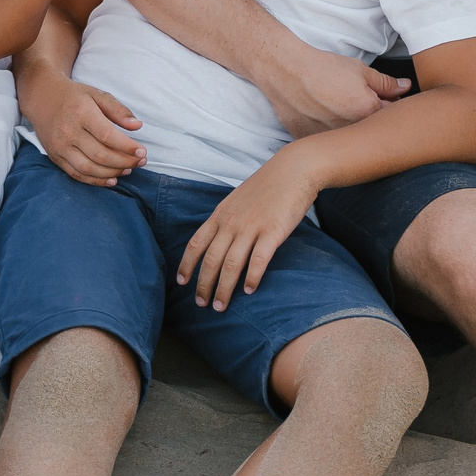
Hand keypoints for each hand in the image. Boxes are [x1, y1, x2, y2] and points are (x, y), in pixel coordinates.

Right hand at [21, 70, 144, 185]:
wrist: (42, 97)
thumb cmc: (74, 96)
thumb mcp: (97, 95)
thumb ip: (118, 110)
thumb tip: (137, 126)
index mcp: (81, 113)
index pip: (108, 136)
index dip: (127, 147)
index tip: (142, 151)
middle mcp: (68, 132)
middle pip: (100, 155)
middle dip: (124, 162)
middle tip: (140, 162)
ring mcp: (60, 146)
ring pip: (89, 168)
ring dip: (112, 173)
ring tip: (128, 169)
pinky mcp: (55, 157)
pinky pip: (76, 175)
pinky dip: (95, 180)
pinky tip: (111, 179)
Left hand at [177, 152, 318, 311]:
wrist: (294, 170)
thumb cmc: (267, 186)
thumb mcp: (237, 200)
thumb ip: (226, 219)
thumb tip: (217, 240)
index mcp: (221, 215)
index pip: (196, 244)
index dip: (187, 265)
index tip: (182, 282)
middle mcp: (232, 222)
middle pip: (211, 259)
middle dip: (204, 285)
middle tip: (201, 304)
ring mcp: (252, 227)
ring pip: (231, 264)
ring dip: (224, 288)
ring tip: (220, 306)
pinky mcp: (273, 231)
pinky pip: (259, 259)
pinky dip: (252, 277)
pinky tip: (249, 291)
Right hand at [265, 46, 408, 138]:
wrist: (286, 71)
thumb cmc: (322, 68)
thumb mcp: (360, 70)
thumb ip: (386, 83)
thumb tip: (405, 88)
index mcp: (370, 113)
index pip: (393, 117)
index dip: (390, 107)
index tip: (384, 101)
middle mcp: (352, 132)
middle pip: (371, 132)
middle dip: (372, 122)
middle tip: (357, 105)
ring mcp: (331, 141)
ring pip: (349, 140)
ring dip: (350, 130)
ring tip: (337, 110)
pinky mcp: (312, 143)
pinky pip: (326, 144)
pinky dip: (328, 135)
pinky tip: (321, 119)